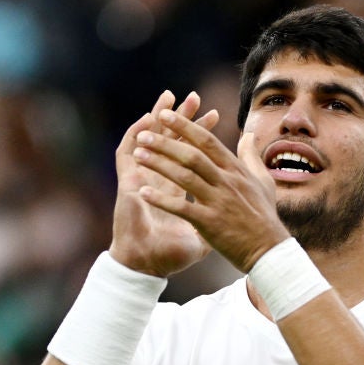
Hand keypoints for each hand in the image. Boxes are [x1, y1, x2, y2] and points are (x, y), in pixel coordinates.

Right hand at [109, 91, 218, 275]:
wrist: (147, 267)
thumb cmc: (171, 255)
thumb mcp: (203, 235)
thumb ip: (217, 220)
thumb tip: (238, 217)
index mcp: (177, 187)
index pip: (191, 153)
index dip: (202, 134)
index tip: (217, 115)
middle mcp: (158, 179)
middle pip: (171, 141)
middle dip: (183, 119)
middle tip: (194, 97)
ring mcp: (141, 179)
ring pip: (148, 141)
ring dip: (157, 119)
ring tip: (168, 98)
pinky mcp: (126, 184)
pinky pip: (125, 154)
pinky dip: (132, 136)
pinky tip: (143, 121)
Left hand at [131, 109, 289, 271]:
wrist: (268, 251)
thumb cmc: (264, 216)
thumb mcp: (263, 182)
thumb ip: (251, 157)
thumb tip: (247, 134)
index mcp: (236, 171)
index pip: (207, 142)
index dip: (185, 126)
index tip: (165, 114)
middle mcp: (226, 182)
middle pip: (192, 155)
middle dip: (166, 142)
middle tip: (144, 133)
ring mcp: (218, 202)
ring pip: (185, 177)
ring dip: (159, 164)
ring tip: (138, 154)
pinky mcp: (210, 224)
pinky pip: (182, 208)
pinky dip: (162, 200)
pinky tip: (143, 192)